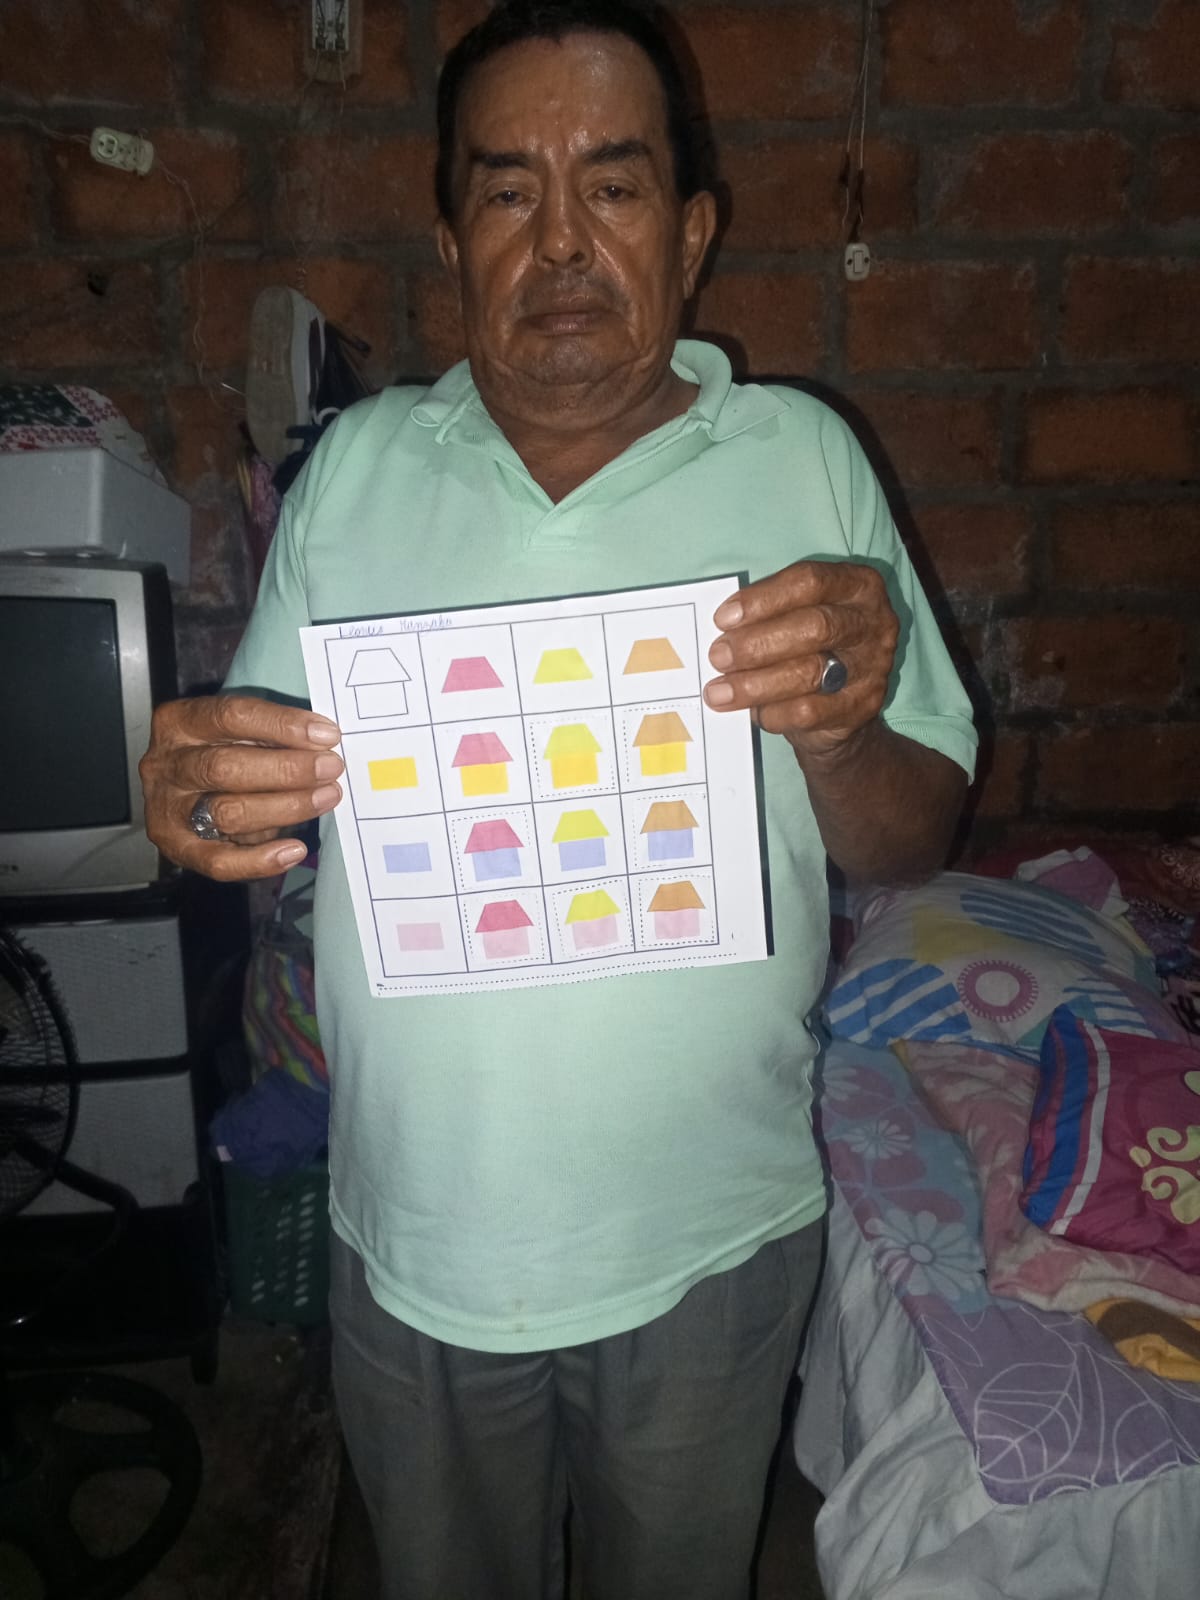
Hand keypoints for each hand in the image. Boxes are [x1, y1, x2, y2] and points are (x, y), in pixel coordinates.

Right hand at [139, 695, 343, 880]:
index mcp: (179, 722)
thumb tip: (323, 744)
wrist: (179, 794)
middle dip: (286, 769)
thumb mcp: (238, 732)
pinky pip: (218, 862)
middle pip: (224, 767)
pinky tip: (295, 850)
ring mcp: (166, 809)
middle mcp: (165, 764)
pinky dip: (260, 860)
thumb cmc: (221, 754)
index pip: (231, 716)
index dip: (282, 725)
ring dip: (284, 807)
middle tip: (330, 769)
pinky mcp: (176, 849)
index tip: (326, 735)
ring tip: (324, 799)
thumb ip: (269, 735)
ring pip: (225, 812)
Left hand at [702, 561, 898, 756]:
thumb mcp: (798, 615)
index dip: (763, 599)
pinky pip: (808, 712)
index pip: (810, 581)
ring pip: (809, 673)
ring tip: (719, 692)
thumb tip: (723, 628)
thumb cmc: (812, 646)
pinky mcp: (861, 707)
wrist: (843, 706)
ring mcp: (872, 667)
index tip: (723, 618)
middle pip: (814, 627)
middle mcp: (873, 622)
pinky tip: (751, 712)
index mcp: (859, 585)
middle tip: (718, 657)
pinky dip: (772, 712)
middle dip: (757, 643)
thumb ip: (770, 613)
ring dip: (755, 684)